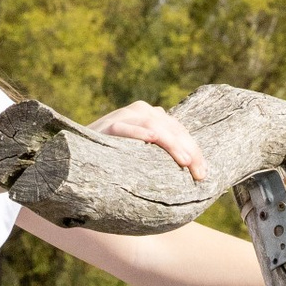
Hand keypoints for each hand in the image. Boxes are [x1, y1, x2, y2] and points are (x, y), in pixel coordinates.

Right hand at [93, 101, 208, 181]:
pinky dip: (138, 132)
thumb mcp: (144, 158)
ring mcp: (124, 116)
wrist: (81, 160)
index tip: (204, 174)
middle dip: (189, 150)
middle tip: (199, 173)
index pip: (179, 131)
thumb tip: (195, 174)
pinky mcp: (107, 126)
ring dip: (171, 143)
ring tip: (184, 161)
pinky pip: (124, 127)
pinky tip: (151, 139)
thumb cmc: (117, 164)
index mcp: (152, 117)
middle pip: (172, 128)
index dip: (194, 151)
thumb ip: (162, 157)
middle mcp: (140, 111)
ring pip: (154, 125)